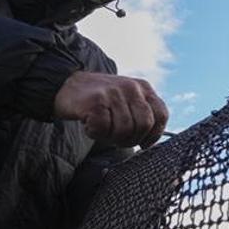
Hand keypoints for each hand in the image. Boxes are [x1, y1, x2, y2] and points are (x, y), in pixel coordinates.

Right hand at [54, 71, 168, 147]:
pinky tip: (90, 125)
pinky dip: (95, 133)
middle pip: (144, 125)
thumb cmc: (99, 100)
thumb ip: (141, 113)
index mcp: (143, 87)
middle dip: (131, 139)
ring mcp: (114, 93)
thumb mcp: (127, 99)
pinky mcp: (95, 101)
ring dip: (111, 138)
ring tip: (102, 130)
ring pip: (124, 130)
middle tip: (116, 139)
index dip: (154, 134)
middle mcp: (131, 88)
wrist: (66, 85)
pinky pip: (103, 128)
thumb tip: (151, 141)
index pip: (162, 115)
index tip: (143, 143)